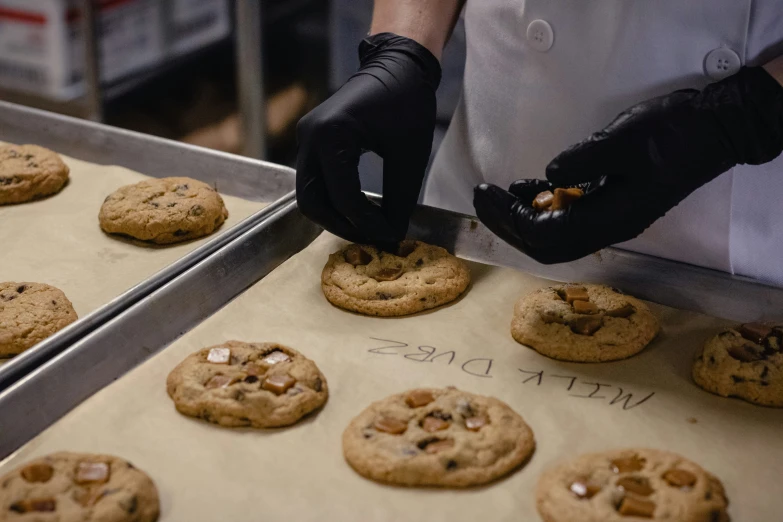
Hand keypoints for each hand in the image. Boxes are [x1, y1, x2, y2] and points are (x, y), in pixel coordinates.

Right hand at [296, 33, 440, 244]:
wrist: (396, 65)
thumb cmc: (407, 102)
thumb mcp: (409, 155)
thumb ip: (400, 199)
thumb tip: (393, 234)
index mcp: (333, 135)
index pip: (344, 196)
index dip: (367, 223)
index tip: (391, 236)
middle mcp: (310, 136)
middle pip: (312, 202)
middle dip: (342, 226)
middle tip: (372, 238)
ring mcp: (306, 138)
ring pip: (309, 195)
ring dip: (335, 216)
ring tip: (366, 227)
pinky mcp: (311, 140)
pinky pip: (314, 181)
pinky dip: (332, 200)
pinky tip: (358, 209)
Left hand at [474, 67, 782, 263]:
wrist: (713, 131)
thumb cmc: (672, 135)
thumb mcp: (623, 141)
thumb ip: (583, 160)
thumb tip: (547, 176)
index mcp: (610, 219)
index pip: (546, 236)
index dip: (510, 218)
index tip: (486, 193)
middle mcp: (607, 228)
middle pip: (544, 244)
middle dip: (507, 224)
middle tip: (480, 198)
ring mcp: (610, 218)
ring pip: (554, 234)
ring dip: (520, 217)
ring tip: (494, 193)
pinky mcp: (611, 204)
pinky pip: (567, 216)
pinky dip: (541, 205)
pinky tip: (526, 187)